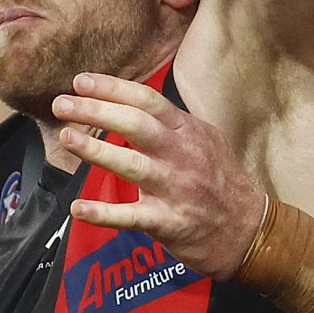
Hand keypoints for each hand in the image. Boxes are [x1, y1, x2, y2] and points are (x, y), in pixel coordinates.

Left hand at [52, 73, 265, 279]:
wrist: (250, 230)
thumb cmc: (222, 182)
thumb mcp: (206, 141)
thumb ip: (173, 124)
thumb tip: (133, 104)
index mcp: (188, 131)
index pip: (148, 101)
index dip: (113, 88)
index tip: (81, 81)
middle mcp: (182, 155)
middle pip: (136, 125)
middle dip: (97, 110)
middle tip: (62, 104)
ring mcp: (175, 189)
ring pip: (132, 165)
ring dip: (96, 150)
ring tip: (67, 137)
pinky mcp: (169, 222)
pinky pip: (131, 217)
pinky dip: (103, 213)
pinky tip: (78, 208)